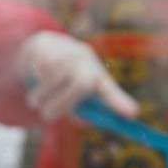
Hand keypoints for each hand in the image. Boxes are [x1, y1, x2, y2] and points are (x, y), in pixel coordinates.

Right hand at [17, 31, 138, 121]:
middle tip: (47, 117)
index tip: (133, 114)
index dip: (120, 102)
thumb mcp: (74, 97)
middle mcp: (86, 61)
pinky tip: (34, 80)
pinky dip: (34, 85)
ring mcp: (68, 51)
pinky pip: (41, 72)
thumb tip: (87, 121)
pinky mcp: (50, 47)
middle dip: (62, 105)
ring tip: (36, 102)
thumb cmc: (62, 81)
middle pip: (81, 84)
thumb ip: (83, 112)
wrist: (42, 47)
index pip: (110, 90)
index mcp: (96, 76)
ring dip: (41, 97)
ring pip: (55, 80)